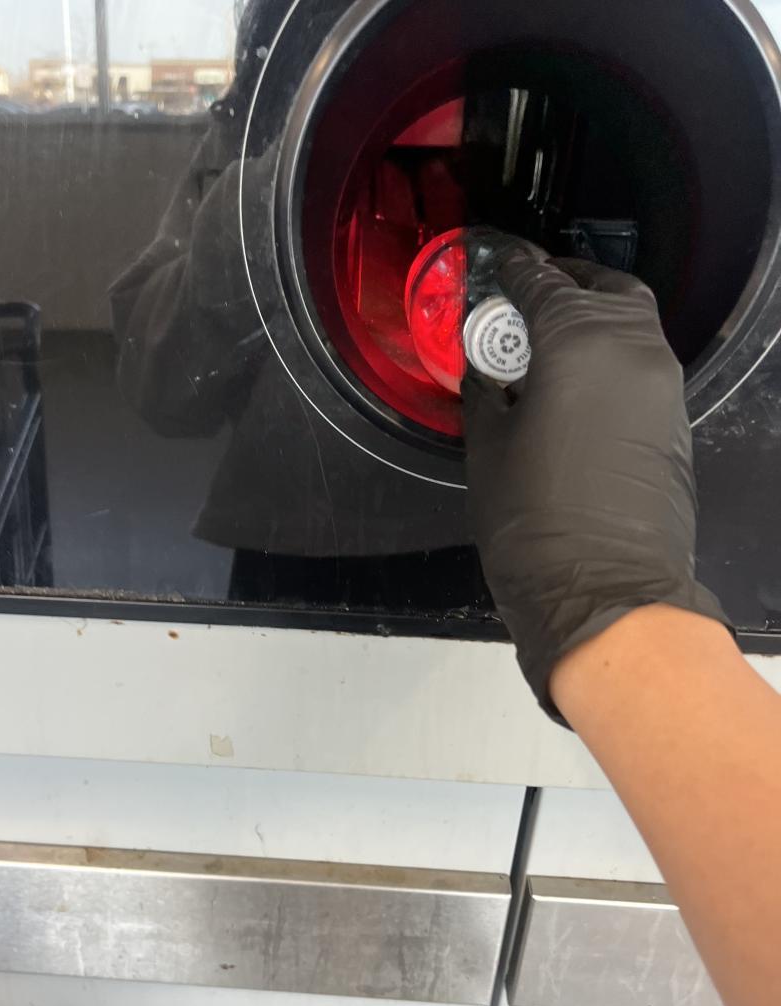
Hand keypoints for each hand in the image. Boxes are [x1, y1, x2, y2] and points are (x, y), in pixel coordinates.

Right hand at [466, 253, 729, 719]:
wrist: (605, 592)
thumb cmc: (535, 524)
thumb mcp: (487, 447)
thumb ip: (486, 390)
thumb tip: (486, 369)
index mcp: (579, 341)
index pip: (539, 279)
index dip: (508, 266)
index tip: (491, 258)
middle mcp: (633, 348)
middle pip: (599, 286)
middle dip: (560, 282)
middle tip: (521, 300)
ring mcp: (662, 384)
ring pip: (628, 321)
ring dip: (589, 318)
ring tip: (542, 344)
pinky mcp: (673, 420)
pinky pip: (639, 364)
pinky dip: (607, 356)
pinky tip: (571, 384)